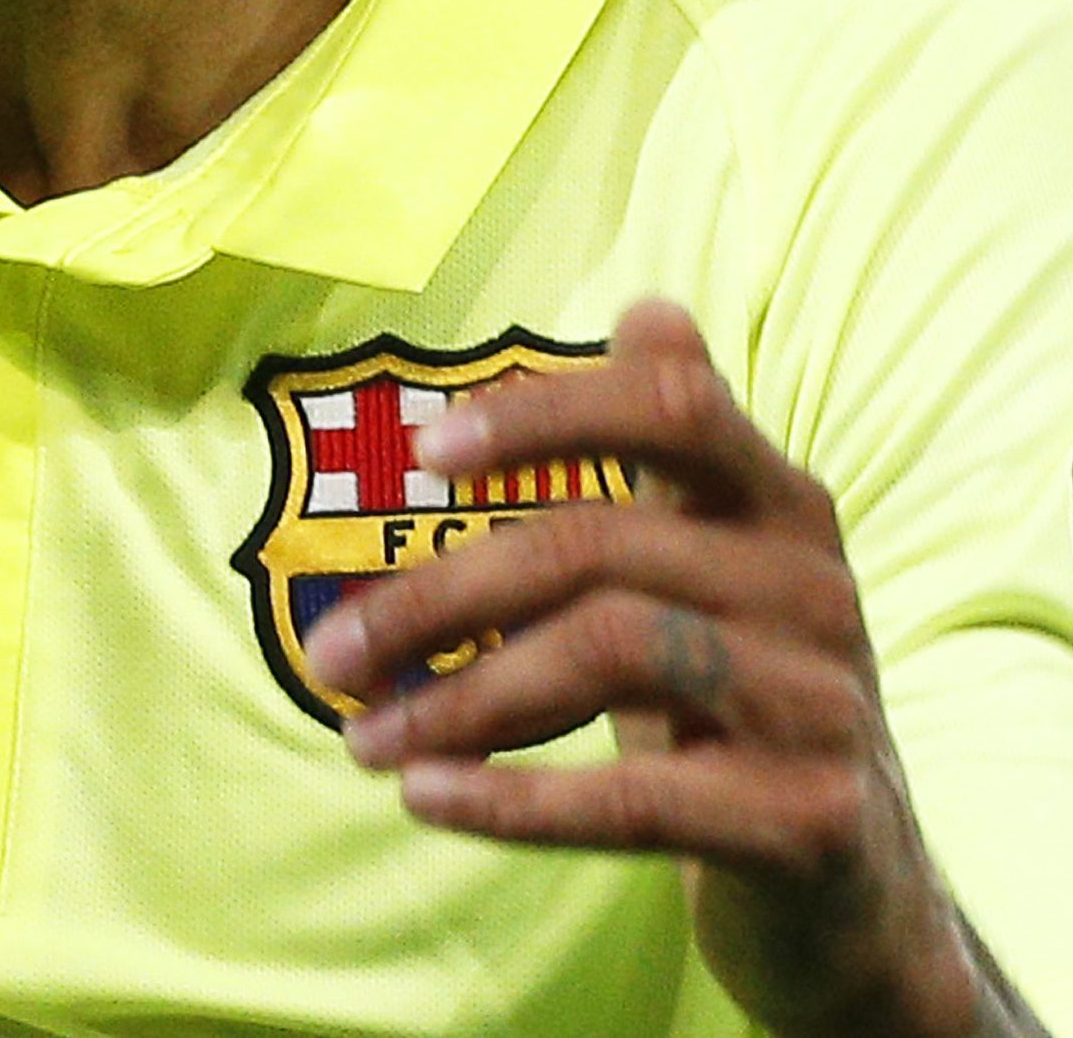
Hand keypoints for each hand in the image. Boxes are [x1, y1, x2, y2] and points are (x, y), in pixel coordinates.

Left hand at [307, 300, 1037, 1037]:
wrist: (859, 882)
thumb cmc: (746, 695)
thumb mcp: (718, 564)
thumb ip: (674, 448)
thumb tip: (649, 307)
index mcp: (781, 505)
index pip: (673, 407)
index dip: (546, 415)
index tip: (424, 451)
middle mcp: (813, 586)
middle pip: (593, 548)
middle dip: (436, 598)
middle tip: (331, 653)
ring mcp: (822, 702)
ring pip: (606, 653)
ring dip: (457, 697)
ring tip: (364, 737)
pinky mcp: (812, 816)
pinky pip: (634, 797)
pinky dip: (512, 798)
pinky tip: (425, 794)